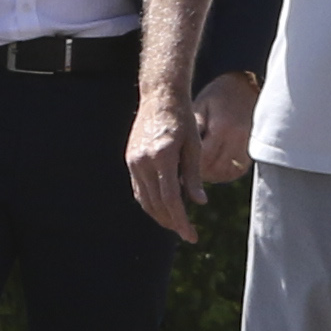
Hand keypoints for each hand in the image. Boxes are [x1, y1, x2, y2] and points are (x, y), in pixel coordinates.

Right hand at [126, 93, 209, 239]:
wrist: (160, 95)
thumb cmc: (182, 118)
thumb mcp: (194, 146)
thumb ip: (194, 176)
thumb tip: (199, 203)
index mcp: (163, 156)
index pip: (171, 199)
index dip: (181, 221)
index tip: (191, 235)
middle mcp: (144, 160)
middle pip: (156, 203)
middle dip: (171, 222)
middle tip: (187, 233)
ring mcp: (134, 160)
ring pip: (144, 199)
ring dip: (160, 215)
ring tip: (176, 223)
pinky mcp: (130, 159)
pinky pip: (138, 189)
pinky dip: (150, 202)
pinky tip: (162, 207)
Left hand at [185, 73, 257, 188]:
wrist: (244, 87)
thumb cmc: (217, 96)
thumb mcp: (201, 107)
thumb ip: (193, 130)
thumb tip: (178, 154)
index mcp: (222, 127)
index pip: (203, 158)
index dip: (188, 166)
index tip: (176, 167)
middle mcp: (237, 139)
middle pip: (213, 169)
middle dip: (197, 172)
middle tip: (183, 170)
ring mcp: (247, 147)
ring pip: (224, 173)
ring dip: (209, 175)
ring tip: (196, 168)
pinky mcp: (252, 152)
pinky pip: (235, 172)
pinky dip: (222, 173)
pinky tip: (212, 167)